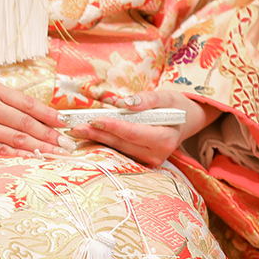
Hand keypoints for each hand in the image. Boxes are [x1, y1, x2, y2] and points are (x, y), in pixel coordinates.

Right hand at [0, 78, 70, 157]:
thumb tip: (30, 112)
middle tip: (69, 144)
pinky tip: (33, 158)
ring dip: (41, 148)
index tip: (65, 123)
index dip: (49, 114)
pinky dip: (19, 155)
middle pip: (26, 122)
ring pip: (17, 138)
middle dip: (51, 135)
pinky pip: (0, 150)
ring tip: (58, 153)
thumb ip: (1, 98)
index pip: (27, 103)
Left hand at [67, 89, 218, 166]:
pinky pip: (119, 152)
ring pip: (117, 149)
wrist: (184, 121)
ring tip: (75, 131)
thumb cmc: (174, 107)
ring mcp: (148, 160)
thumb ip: (148, 99)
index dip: (114, 127)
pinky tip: (87, 136)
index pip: (134, 133)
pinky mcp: (140, 160)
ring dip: (96, 140)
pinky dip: (103, 143)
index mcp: (165, 139)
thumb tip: (128, 104)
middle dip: (97, 134)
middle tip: (75, 127)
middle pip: (121, 143)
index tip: (95, 119)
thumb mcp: (166, 97)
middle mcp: (156, 154)